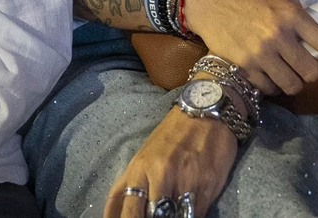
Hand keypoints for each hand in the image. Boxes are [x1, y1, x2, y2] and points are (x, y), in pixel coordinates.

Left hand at [104, 107, 236, 217]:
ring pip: (173, 217)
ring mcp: (184, 181)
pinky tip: (187, 211)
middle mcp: (159, 175)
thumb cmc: (171, 135)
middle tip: (155, 216)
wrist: (206, 110)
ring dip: (171, 217)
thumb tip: (110, 215)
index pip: (125, 209)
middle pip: (148, 217)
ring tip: (170, 212)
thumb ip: (127, 186)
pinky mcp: (207, 185)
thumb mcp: (142, 157)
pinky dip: (189, 216)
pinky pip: (195, 215)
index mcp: (139, 169)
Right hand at [181, 0, 317, 95]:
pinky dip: (272, 86)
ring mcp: (262, 54)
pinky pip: (269, 89)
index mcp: (293, 15)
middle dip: (312, 74)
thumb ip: (301, 21)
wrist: (211, 3)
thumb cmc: (249, 0)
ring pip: (292, 85)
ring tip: (287, 74)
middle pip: (312, 73)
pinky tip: (268, 75)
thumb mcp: (281, 1)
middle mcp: (280, 36)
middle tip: (306, 69)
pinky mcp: (245, 67)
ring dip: (293, 83)